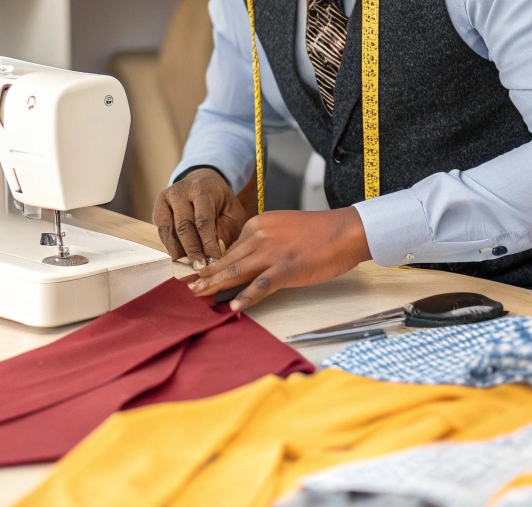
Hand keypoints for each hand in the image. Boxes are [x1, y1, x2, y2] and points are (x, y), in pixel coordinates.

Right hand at [153, 168, 248, 268]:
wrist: (205, 182)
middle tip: (200, 268)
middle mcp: (181, 191)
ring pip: (169, 230)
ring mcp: (167, 198)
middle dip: (192, 250)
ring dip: (179, 251)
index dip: (207, 243)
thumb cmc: (221, 202)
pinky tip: (179, 257)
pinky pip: (162, 231)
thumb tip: (215, 255)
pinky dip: (170, 246)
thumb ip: (226, 230)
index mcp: (202, 190)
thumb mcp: (232, 212)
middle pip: (184, 226)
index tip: (213, 261)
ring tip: (188, 267)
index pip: (203, 220)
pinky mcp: (158, 206)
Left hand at [187, 207, 371, 310]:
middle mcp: (260, 236)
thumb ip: (263, 241)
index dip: (216, 264)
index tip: (202, 275)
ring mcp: (272, 253)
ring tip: (198, 297)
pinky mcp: (286, 269)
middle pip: (227, 260)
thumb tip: (246, 261)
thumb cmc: (318, 232)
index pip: (231, 248)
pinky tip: (234, 307)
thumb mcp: (283, 229)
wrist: (345, 231)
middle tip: (187, 288)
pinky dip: (246, 297)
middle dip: (206, 276)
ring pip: (236, 271)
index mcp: (258, 225)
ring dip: (215, 286)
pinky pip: (261, 286)